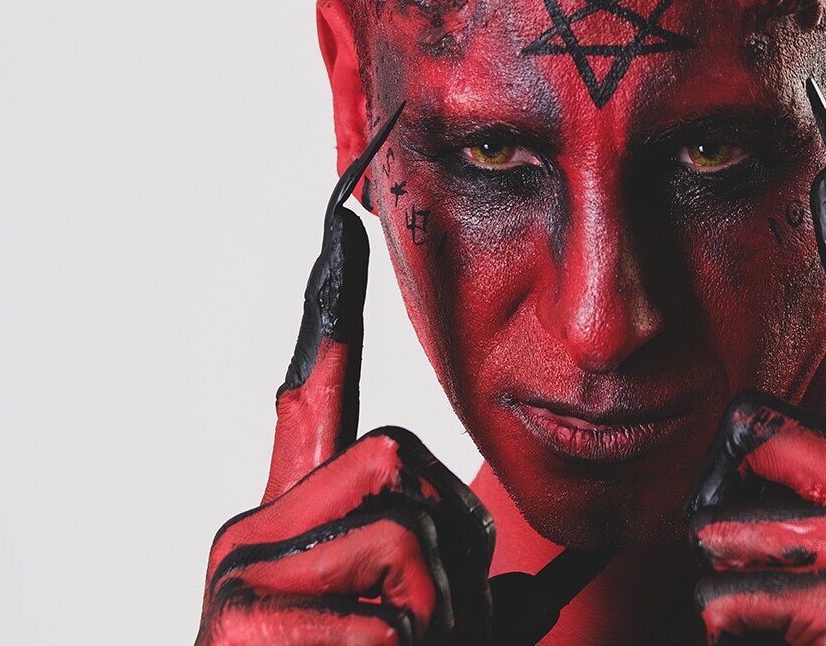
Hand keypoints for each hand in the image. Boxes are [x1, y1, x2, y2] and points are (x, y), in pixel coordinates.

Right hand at [198, 106, 496, 644]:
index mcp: (300, 527)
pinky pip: (390, 614)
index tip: (342, 222)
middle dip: (449, 552)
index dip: (335, 309)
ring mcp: (240, 575)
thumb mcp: (450, 638)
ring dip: (438, 618)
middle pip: (403, 463)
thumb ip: (489, 587)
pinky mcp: (244, 621)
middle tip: (423, 629)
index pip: (317, 398)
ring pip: (406, 533)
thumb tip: (586, 546)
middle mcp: (253, 533)